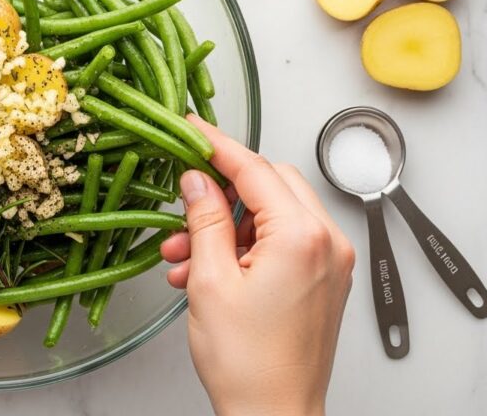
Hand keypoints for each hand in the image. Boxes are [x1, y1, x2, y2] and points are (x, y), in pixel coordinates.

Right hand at [161, 117, 354, 415]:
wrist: (273, 415)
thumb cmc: (248, 363)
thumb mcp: (210, 280)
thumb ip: (204, 219)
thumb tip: (196, 179)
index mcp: (301, 237)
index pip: (254, 168)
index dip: (216, 144)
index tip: (190, 127)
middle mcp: (326, 243)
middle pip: (269, 184)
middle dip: (221, 192)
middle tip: (184, 203)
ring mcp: (329, 262)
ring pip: (271, 214)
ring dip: (226, 227)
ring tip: (185, 257)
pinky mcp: (323, 280)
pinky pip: (281, 243)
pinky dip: (243, 248)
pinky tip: (207, 272)